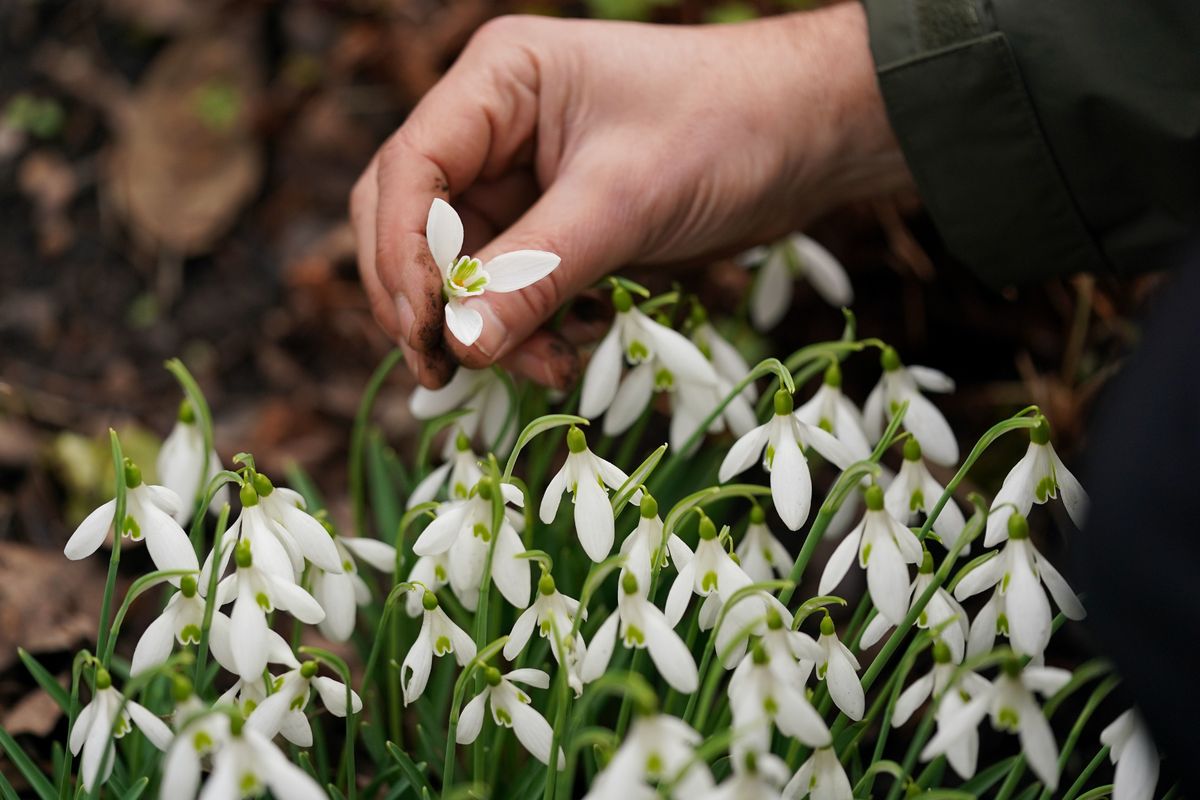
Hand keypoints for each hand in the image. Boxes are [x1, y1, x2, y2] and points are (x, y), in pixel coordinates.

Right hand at [351, 2, 910, 388]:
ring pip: (458, 264)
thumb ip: (535, 274)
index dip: (401, 257)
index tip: (424, 333)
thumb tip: (459, 347)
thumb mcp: (626, 202)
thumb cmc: (729, 130)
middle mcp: (493, 124)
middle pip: (410, 218)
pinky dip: (520, 326)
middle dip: (426, 298)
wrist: (810, 134)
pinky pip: (507, 284)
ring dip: (481, 325)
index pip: (409, 169)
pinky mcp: (552, 219)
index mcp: (498, 82)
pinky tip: (560, 352)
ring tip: (541, 367)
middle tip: (445, 369)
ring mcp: (520, 174)